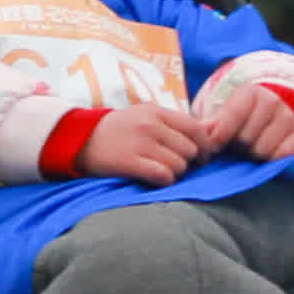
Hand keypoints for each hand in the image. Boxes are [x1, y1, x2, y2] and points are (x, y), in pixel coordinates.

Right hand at [74, 105, 204, 187]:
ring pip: (179, 165)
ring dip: (174, 173)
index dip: (204, 147)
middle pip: (190, 150)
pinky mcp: (129, 162)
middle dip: (187, 162)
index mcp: (157, 112)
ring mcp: (140, 143)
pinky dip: (164, 181)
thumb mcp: (146, 117)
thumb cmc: (119, 131)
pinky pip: (163, 176)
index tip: (199, 157)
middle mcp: (150, 125)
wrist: (79, 139)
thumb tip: (214, 129)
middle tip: (175, 166)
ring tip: (159, 171)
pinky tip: (153, 178)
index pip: (196, 129)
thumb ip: (178, 123)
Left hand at [192, 73, 293, 162]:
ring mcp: (288, 118)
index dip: (219, 136)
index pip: (233, 116)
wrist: (272, 112)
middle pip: (245, 138)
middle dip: (236, 147)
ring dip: (252, 156)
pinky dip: (270, 161)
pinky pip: (281, 158)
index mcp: (250, 92)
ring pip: (262, 151)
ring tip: (249, 149)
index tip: (212, 147)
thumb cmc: (241, 116)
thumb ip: (210, 123)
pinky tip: (264, 155)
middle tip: (234, 146)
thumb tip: (201, 133)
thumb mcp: (224, 113)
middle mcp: (272, 101)